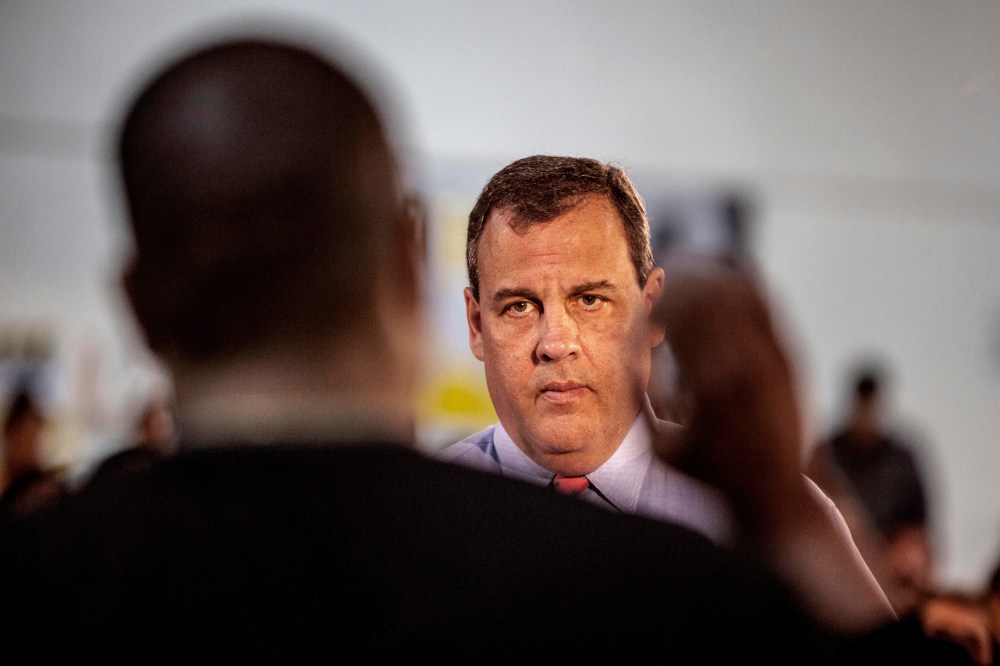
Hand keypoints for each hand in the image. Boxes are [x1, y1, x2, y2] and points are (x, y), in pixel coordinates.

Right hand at [647, 252, 806, 528]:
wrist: (775, 494)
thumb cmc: (713, 475)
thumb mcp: (663, 447)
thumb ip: (642, 400)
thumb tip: (624, 356)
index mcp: (717, 386)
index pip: (684, 317)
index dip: (658, 303)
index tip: (642, 309)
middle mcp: (750, 364)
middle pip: (710, 293)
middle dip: (677, 281)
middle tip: (656, 283)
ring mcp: (774, 355)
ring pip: (739, 288)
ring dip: (705, 273)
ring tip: (680, 273)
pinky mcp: (787, 354)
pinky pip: (761, 298)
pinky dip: (735, 280)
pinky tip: (712, 280)